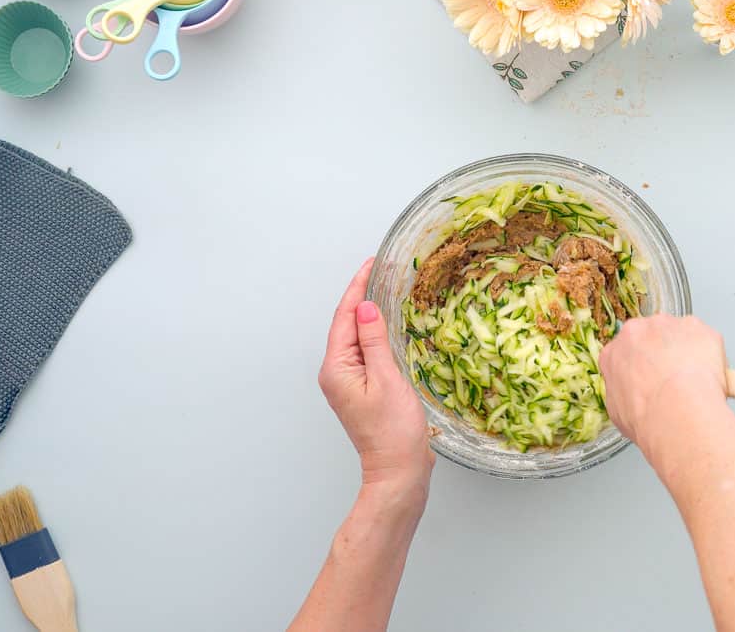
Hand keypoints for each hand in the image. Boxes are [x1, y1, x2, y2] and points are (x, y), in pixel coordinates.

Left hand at [319, 259, 434, 500]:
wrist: (398, 472)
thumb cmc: (393, 432)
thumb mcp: (387, 379)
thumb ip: (375, 340)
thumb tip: (366, 307)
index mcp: (336, 368)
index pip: (344, 317)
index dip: (358, 287)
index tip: (371, 263)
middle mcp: (336, 373)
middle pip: (346, 324)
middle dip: (362, 295)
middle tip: (382, 268)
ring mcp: (348, 382)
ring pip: (357, 337)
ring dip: (370, 313)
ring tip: (387, 287)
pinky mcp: (363, 390)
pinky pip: (366, 352)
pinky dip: (376, 333)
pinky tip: (389, 324)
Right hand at [598, 315, 728, 460]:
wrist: (676, 411)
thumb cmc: (648, 415)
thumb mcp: (618, 412)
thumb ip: (623, 392)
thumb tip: (632, 397)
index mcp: (614, 352)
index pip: (625, 352)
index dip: (641, 366)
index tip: (650, 377)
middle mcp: (637, 332)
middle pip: (651, 337)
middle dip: (663, 354)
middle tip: (675, 379)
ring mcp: (667, 326)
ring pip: (679, 334)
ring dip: (687, 352)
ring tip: (693, 381)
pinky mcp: (694, 326)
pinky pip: (704, 338)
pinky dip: (709, 354)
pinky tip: (708, 376)